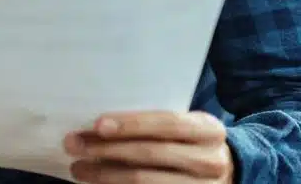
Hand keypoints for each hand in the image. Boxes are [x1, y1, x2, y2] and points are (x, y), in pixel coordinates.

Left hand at [64, 111, 232, 183]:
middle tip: (74, 145)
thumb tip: (97, 124)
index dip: (131, 124)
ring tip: (79, 169)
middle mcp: (209, 161)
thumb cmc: (190, 142)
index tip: (97, 125)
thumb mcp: (185, 126)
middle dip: (107, 149)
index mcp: (208, 130)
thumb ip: (153, 123)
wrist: (226, 172)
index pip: (167, 124)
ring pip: (145, 182)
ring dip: (105, 175)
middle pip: (151, 154)